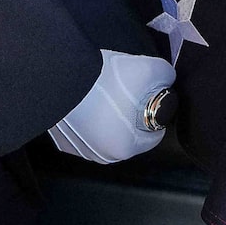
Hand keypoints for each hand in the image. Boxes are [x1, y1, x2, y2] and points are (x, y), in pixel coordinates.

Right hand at [48, 50, 173, 163]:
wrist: (59, 72)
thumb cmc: (105, 77)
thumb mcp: (151, 69)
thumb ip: (165, 78)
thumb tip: (166, 82)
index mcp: (125, 148)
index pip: (154, 135)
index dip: (154, 112)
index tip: (147, 96)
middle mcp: (101, 155)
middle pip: (129, 135)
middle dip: (131, 115)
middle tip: (125, 90)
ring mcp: (78, 149)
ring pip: (106, 132)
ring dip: (109, 116)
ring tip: (104, 92)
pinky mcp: (60, 138)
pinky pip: (85, 129)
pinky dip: (88, 116)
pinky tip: (87, 98)